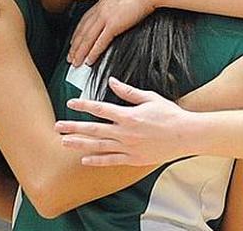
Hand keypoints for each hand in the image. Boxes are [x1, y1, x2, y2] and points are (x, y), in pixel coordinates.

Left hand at [57, 77, 191, 166]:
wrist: (185, 135)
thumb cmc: (170, 114)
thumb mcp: (150, 98)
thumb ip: (128, 92)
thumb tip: (112, 81)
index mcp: (128, 115)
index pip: (100, 109)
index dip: (84, 105)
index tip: (71, 103)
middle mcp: (125, 132)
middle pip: (93, 129)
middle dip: (74, 127)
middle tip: (57, 127)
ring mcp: (128, 147)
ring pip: (98, 146)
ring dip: (80, 144)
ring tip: (64, 142)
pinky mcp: (133, 159)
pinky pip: (111, 160)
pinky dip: (97, 160)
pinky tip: (84, 159)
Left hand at [67, 0, 154, 66]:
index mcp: (103, 1)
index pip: (86, 18)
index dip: (79, 31)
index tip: (74, 40)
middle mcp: (101, 9)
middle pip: (83, 30)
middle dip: (75, 45)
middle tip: (70, 56)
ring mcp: (105, 17)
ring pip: (88, 38)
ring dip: (80, 52)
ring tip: (75, 62)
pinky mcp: (114, 25)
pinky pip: (100, 42)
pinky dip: (93, 52)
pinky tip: (89, 60)